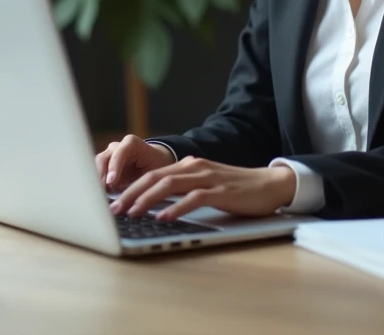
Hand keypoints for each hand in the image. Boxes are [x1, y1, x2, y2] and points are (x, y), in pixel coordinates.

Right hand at [95, 134, 175, 191]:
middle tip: (101, 193)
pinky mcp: (103, 166)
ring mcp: (108, 155)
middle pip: (103, 159)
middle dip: (100, 177)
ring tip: (101, 197)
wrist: (153, 163)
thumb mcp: (153, 173)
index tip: (111, 182)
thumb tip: (130, 198)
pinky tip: (100, 196)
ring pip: (96, 167)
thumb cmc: (155, 166)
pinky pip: (95, 174)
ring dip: (97, 182)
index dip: (114, 166)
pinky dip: (97, 185)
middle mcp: (117, 147)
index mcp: (132, 144)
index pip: (120, 152)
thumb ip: (142, 182)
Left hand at [109, 156, 296, 220]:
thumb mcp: (205, 184)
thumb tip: (156, 203)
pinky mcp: (220, 191)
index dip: (130, 187)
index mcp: (187, 166)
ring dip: (147, 200)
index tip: (113, 203)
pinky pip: (193, 198)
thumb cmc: (236, 189)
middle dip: (130, 194)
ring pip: (169, 185)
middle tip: (113, 210)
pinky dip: (176, 208)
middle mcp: (194, 168)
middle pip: (154, 178)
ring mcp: (207, 178)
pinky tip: (163, 218)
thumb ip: (183, 188)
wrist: (270, 184)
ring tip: (131, 213)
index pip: (151, 175)